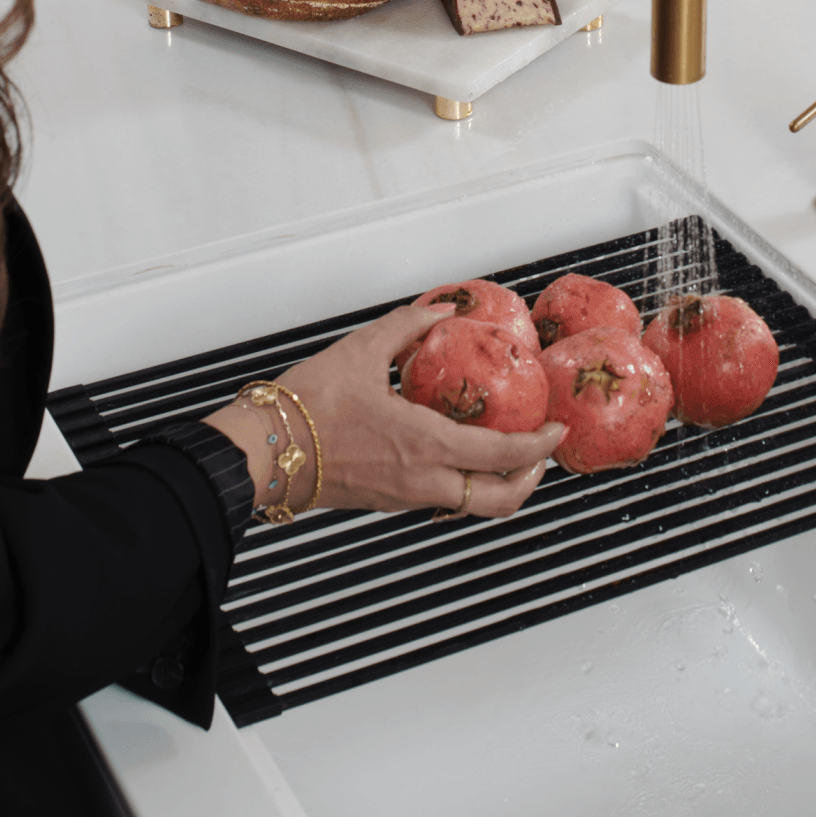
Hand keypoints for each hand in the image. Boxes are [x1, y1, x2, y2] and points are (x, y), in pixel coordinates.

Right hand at [204, 305, 561, 518]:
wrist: (261, 451)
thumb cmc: (305, 407)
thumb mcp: (362, 350)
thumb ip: (407, 326)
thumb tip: (437, 310)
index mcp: (424, 445)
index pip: (503, 456)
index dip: (539, 446)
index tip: (554, 431)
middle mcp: (421, 480)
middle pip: (499, 501)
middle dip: (529, 480)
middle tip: (539, 456)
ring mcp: (404, 497)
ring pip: (469, 507)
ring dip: (496, 485)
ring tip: (503, 455)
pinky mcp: (386, 501)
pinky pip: (439, 500)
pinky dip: (462, 483)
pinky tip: (455, 455)